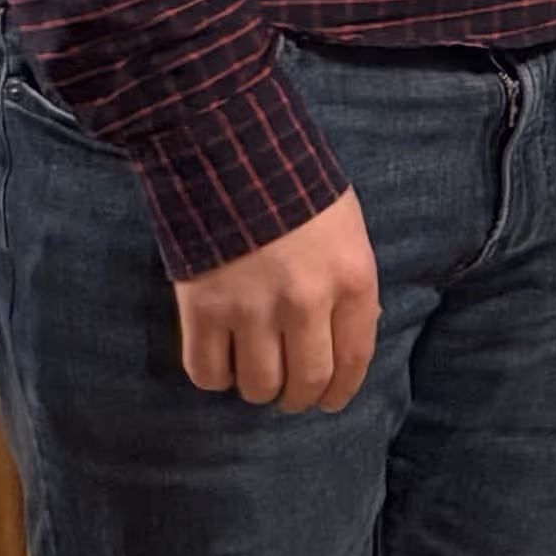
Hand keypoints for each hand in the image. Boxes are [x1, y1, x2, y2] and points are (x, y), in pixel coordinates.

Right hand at [172, 191, 379, 410]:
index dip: (340, 390)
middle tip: (289, 395)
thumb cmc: (299, 189)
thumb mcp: (347, 232)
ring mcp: (252, 309)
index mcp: (351, 280)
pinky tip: (220, 362)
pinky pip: (206, 372)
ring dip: (257, 389)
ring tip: (255, 375)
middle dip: (298, 398)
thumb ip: (348, 285)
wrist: (233, 154)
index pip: (353, 359)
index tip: (330, 401)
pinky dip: (214, 377)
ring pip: (257, 385)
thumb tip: (345, 335)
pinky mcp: (202, 310)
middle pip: (305, 382)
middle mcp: (306, 303)